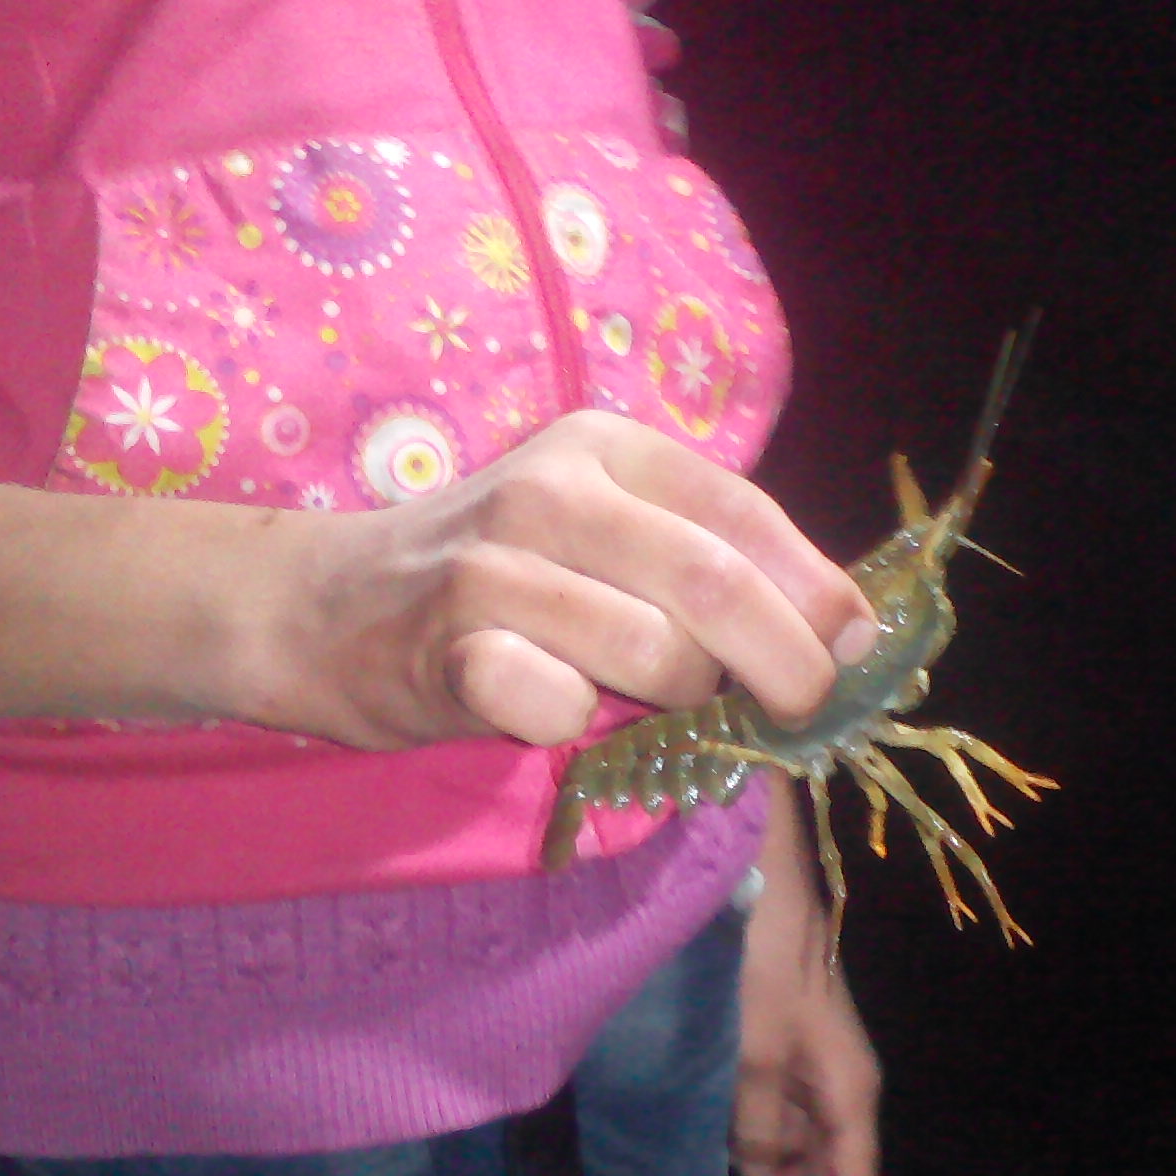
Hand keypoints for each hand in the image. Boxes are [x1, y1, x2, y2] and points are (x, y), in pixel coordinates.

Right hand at [239, 411, 878, 748]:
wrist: (318, 606)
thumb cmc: (490, 577)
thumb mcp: (598, 530)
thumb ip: (705, 560)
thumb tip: (843, 632)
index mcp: (605, 447)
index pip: (744, 512)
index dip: (818, 588)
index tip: (857, 648)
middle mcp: (551, 490)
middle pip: (715, 583)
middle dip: (784, 662)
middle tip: (800, 711)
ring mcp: (493, 568)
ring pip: (654, 654)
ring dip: (676, 701)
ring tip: (640, 697)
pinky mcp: (448, 650)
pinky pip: (564, 709)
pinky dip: (579, 728)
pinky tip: (547, 709)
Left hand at [726, 780, 880, 1175]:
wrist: (762, 880)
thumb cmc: (763, 964)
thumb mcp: (754, 1052)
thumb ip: (758, 1123)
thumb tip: (757, 1173)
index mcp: (849, 1089)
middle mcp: (840, 1084)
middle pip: (826, 1171)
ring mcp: (813, 1064)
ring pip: (800, 1146)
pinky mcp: (786, 1044)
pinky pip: (778, 1114)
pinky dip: (751, 1142)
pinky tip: (712, 1149)